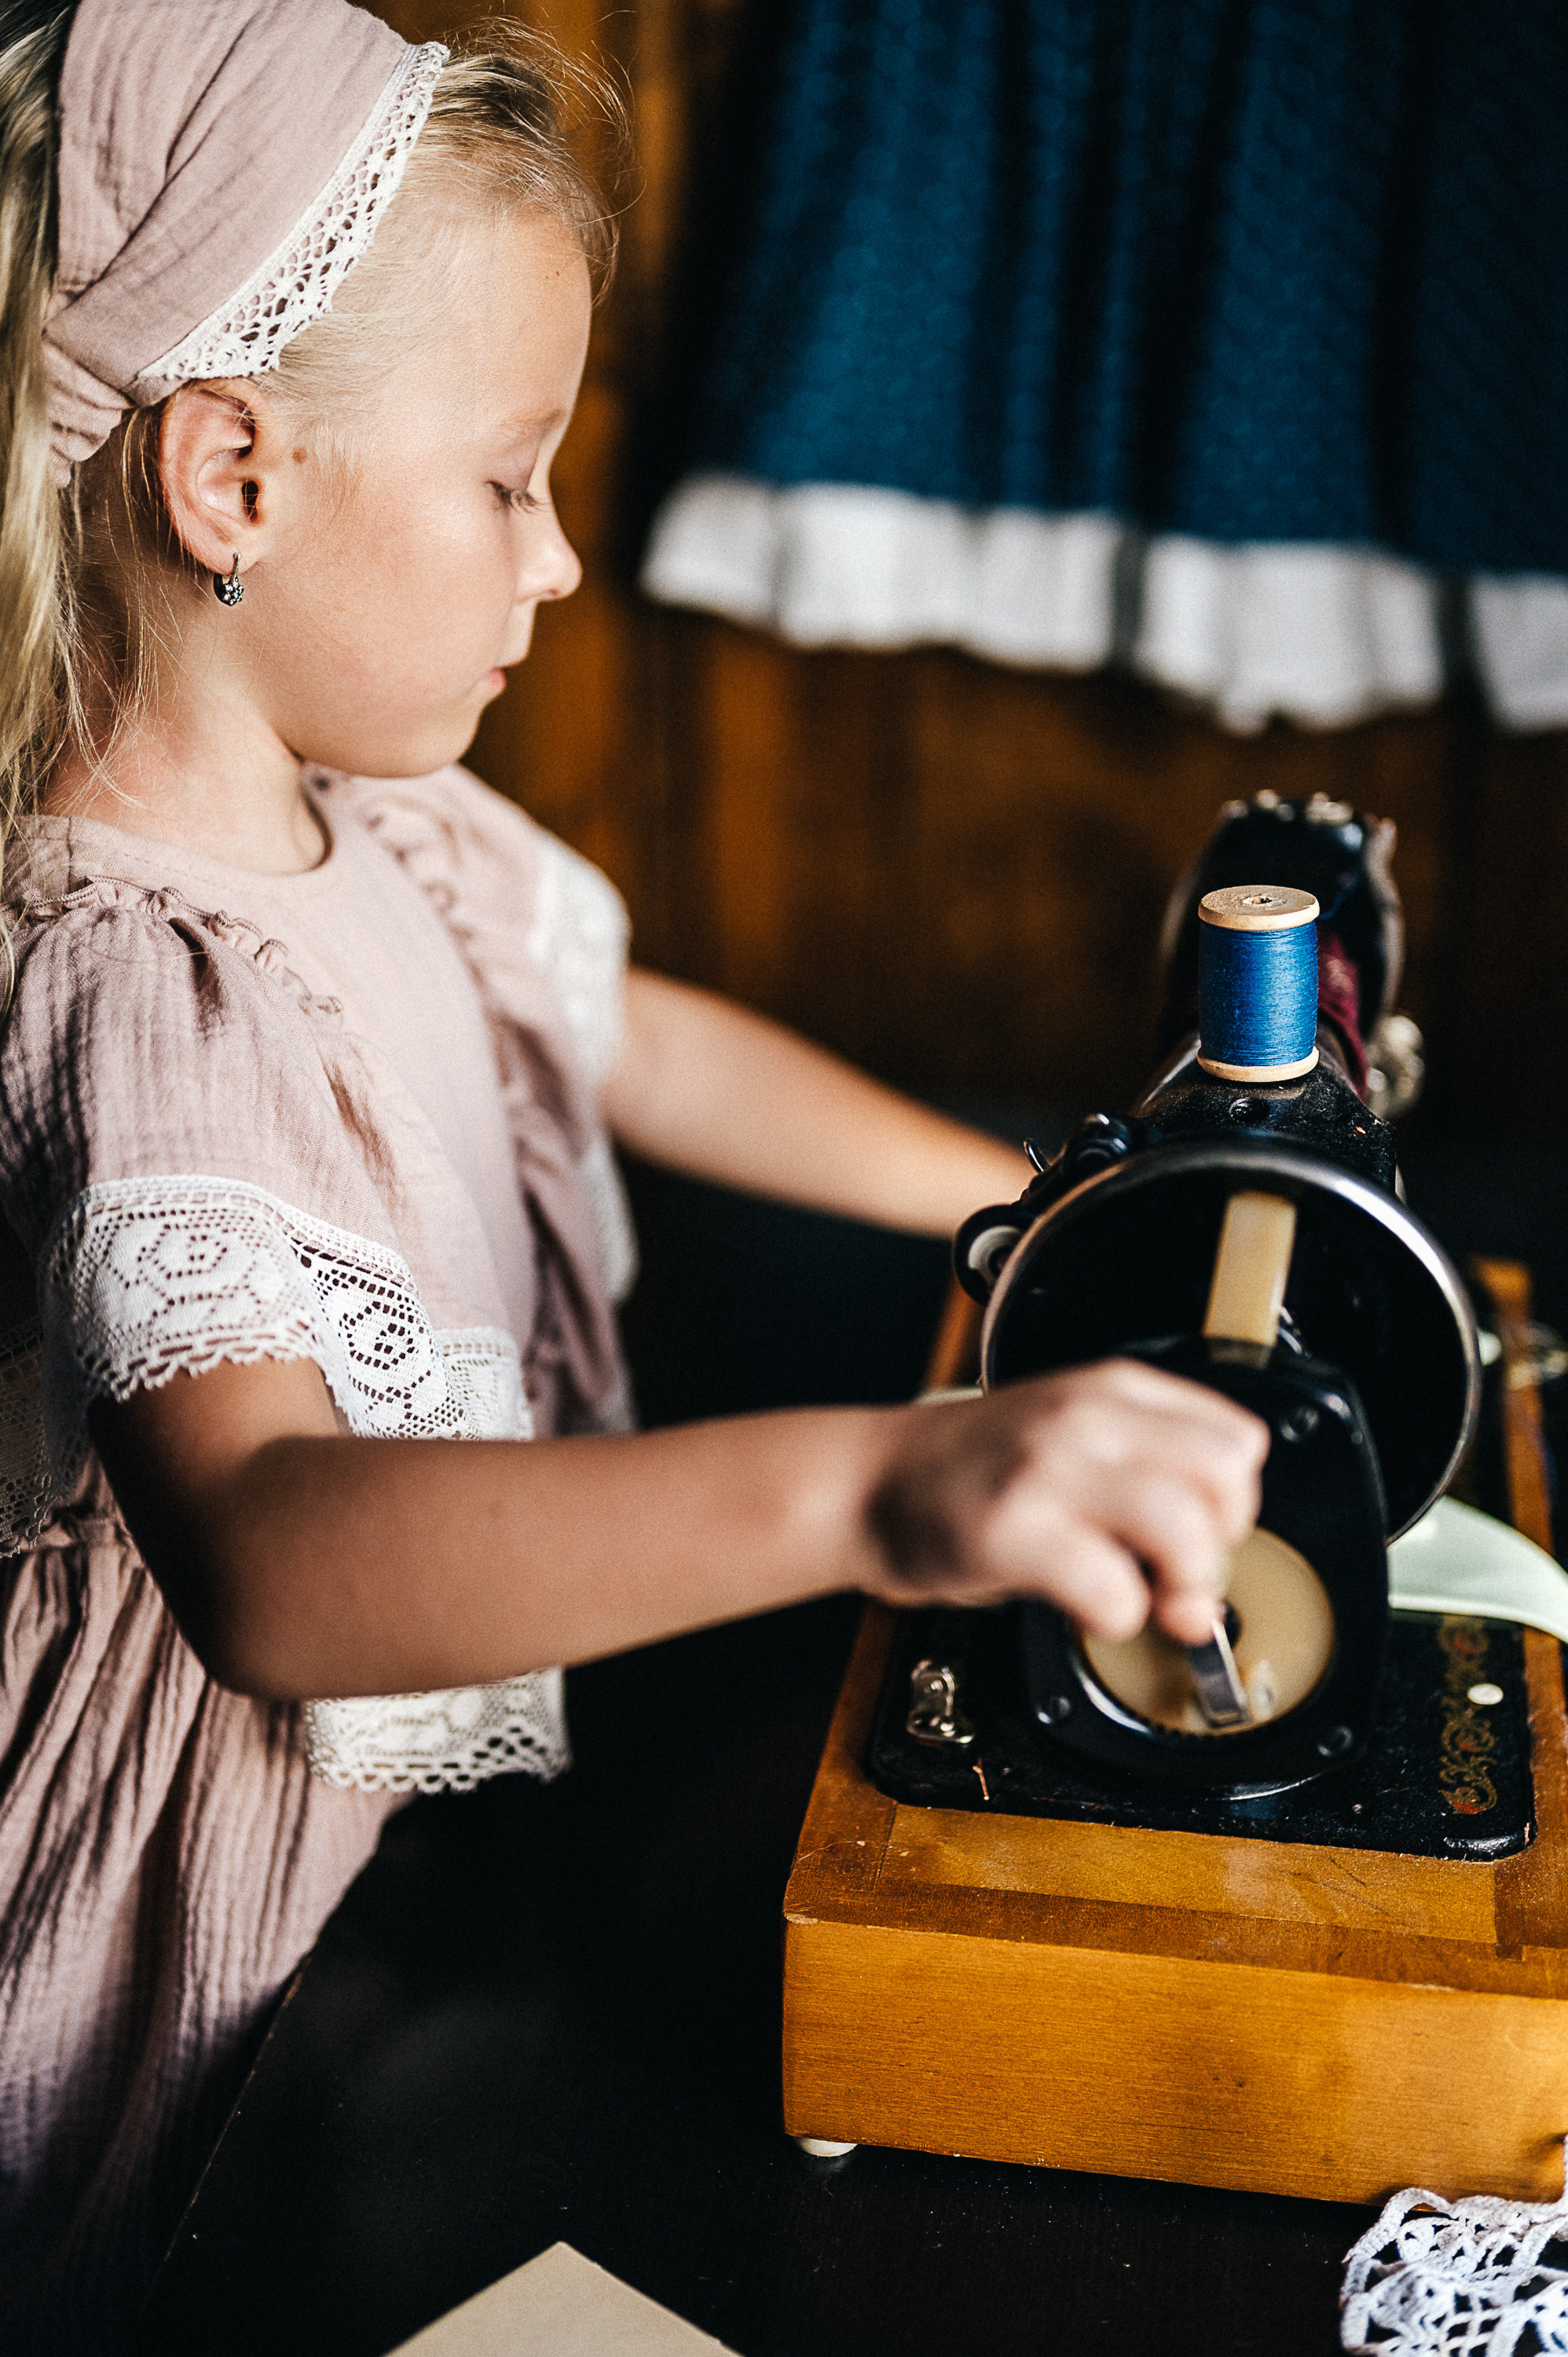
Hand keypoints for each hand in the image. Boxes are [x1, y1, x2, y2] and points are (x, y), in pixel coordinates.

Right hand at [864, 1360, 1267, 1645]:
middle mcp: (1087, 1417)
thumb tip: (1206, 1595)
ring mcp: (1049, 1469)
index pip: (1239, 1441)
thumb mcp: (1069, 1444)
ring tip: (1137, 1595)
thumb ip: (1147, 1495)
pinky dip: (1114, 1617)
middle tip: (1172, 1573)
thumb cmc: (971, 1472)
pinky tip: (1083, 1606)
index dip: (1232, 1504)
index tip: (1198, 1532)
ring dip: (1176, 1586)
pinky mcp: (1013, 1529)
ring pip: (1184, 1529)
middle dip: (1217, 1547)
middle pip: (1225, 1483)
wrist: (869, 1481)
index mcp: (1111, 1389)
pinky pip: (1114, 1590)